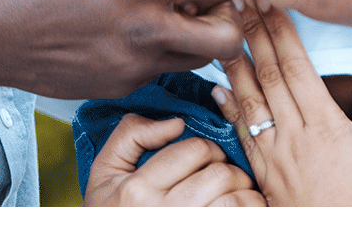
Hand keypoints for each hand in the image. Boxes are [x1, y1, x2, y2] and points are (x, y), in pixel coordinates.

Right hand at [0, 0, 244, 102]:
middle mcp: (145, 32)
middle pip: (227, 37)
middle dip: (228, 14)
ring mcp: (134, 65)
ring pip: (202, 60)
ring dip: (201, 35)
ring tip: (177, 10)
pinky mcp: (121, 86)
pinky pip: (165, 70)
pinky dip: (167, 51)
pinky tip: (143, 28)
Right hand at [84, 114, 264, 206]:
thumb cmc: (108, 214)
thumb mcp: (105, 170)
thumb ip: (132, 134)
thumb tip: (176, 123)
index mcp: (139, 190)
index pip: (195, 150)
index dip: (208, 147)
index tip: (207, 157)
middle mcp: (163, 215)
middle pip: (220, 175)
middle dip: (230, 168)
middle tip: (227, 174)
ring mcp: (184, 233)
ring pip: (234, 203)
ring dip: (244, 193)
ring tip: (238, 192)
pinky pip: (237, 224)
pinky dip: (247, 215)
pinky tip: (241, 212)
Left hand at [210, 0, 351, 207]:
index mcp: (326, 127)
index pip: (296, 66)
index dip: (279, 29)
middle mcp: (294, 138)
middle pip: (267, 74)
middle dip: (250, 31)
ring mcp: (275, 159)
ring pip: (248, 100)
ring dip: (233, 61)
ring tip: (220, 28)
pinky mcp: (265, 179)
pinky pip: (242, 136)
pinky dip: (227, 109)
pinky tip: (216, 88)